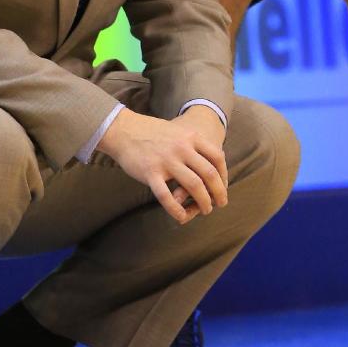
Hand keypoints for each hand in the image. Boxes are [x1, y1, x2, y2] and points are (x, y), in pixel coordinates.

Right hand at [98, 107, 227, 224]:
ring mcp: (166, 160)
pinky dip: (176, 209)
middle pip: (209, 173)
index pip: (217, 157)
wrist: (123, 130)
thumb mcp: (178, 130)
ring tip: (206, 210)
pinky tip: (181, 217)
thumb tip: (212, 160)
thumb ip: (193, 144)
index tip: (223, 185)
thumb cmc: (152, 132)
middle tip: (221, 203)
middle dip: (219, 192)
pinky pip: (166, 196)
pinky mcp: (150, 172)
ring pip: (193, 186)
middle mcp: (182, 148)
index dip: (224, 174)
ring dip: (204, 202)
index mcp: (190, 136)